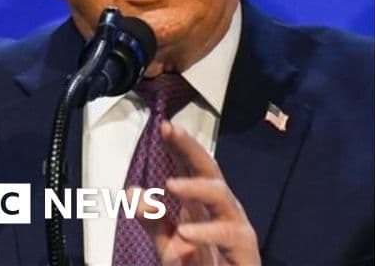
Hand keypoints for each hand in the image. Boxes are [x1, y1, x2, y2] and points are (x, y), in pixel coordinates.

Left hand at [134, 122, 260, 265]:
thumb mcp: (168, 243)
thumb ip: (152, 219)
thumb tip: (130, 191)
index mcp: (202, 203)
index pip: (192, 166)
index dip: (180, 145)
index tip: (163, 126)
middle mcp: (222, 208)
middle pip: (210, 169)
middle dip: (192, 148)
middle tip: (172, 132)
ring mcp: (235, 226)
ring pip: (221, 195)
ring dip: (196, 187)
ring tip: (169, 184)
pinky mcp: (244, 248)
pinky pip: (227, 234)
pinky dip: (206, 232)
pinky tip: (185, 232)